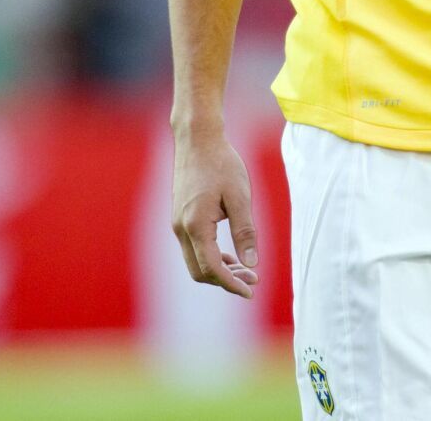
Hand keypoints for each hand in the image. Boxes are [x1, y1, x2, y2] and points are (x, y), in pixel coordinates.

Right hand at [170, 131, 260, 297]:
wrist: (197, 139)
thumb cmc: (222, 163)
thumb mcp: (239, 196)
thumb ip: (245, 232)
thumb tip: (251, 263)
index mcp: (195, 225)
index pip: (212, 268)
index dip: (231, 284)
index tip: (250, 291)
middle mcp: (181, 228)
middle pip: (200, 271)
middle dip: (226, 280)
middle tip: (253, 281)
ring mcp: (177, 223)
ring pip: (195, 261)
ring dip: (219, 270)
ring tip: (246, 270)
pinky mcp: (179, 217)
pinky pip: (193, 248)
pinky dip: (211, 257)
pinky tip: (230, 255)